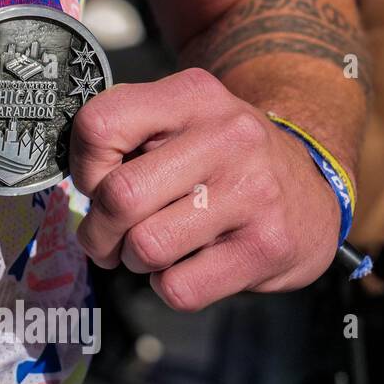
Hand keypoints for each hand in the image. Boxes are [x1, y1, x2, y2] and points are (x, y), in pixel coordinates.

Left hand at [69, 68, 340, 310]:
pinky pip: (179, 288)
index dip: (83, 166)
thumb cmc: (220, 159)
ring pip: (146, 247)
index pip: (99, 126)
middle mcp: (228, 136)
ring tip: (150, 248)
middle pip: (119, 196)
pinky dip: (168, 286)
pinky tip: (186, 266)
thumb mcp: (178, 121)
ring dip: (134, 260)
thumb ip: (124, 135)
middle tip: (105, 239)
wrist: (312, 190)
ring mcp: (253, 192)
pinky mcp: (268, 246)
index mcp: (192, 96)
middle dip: (98, 231)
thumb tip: (71, 182)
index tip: (96, 183)